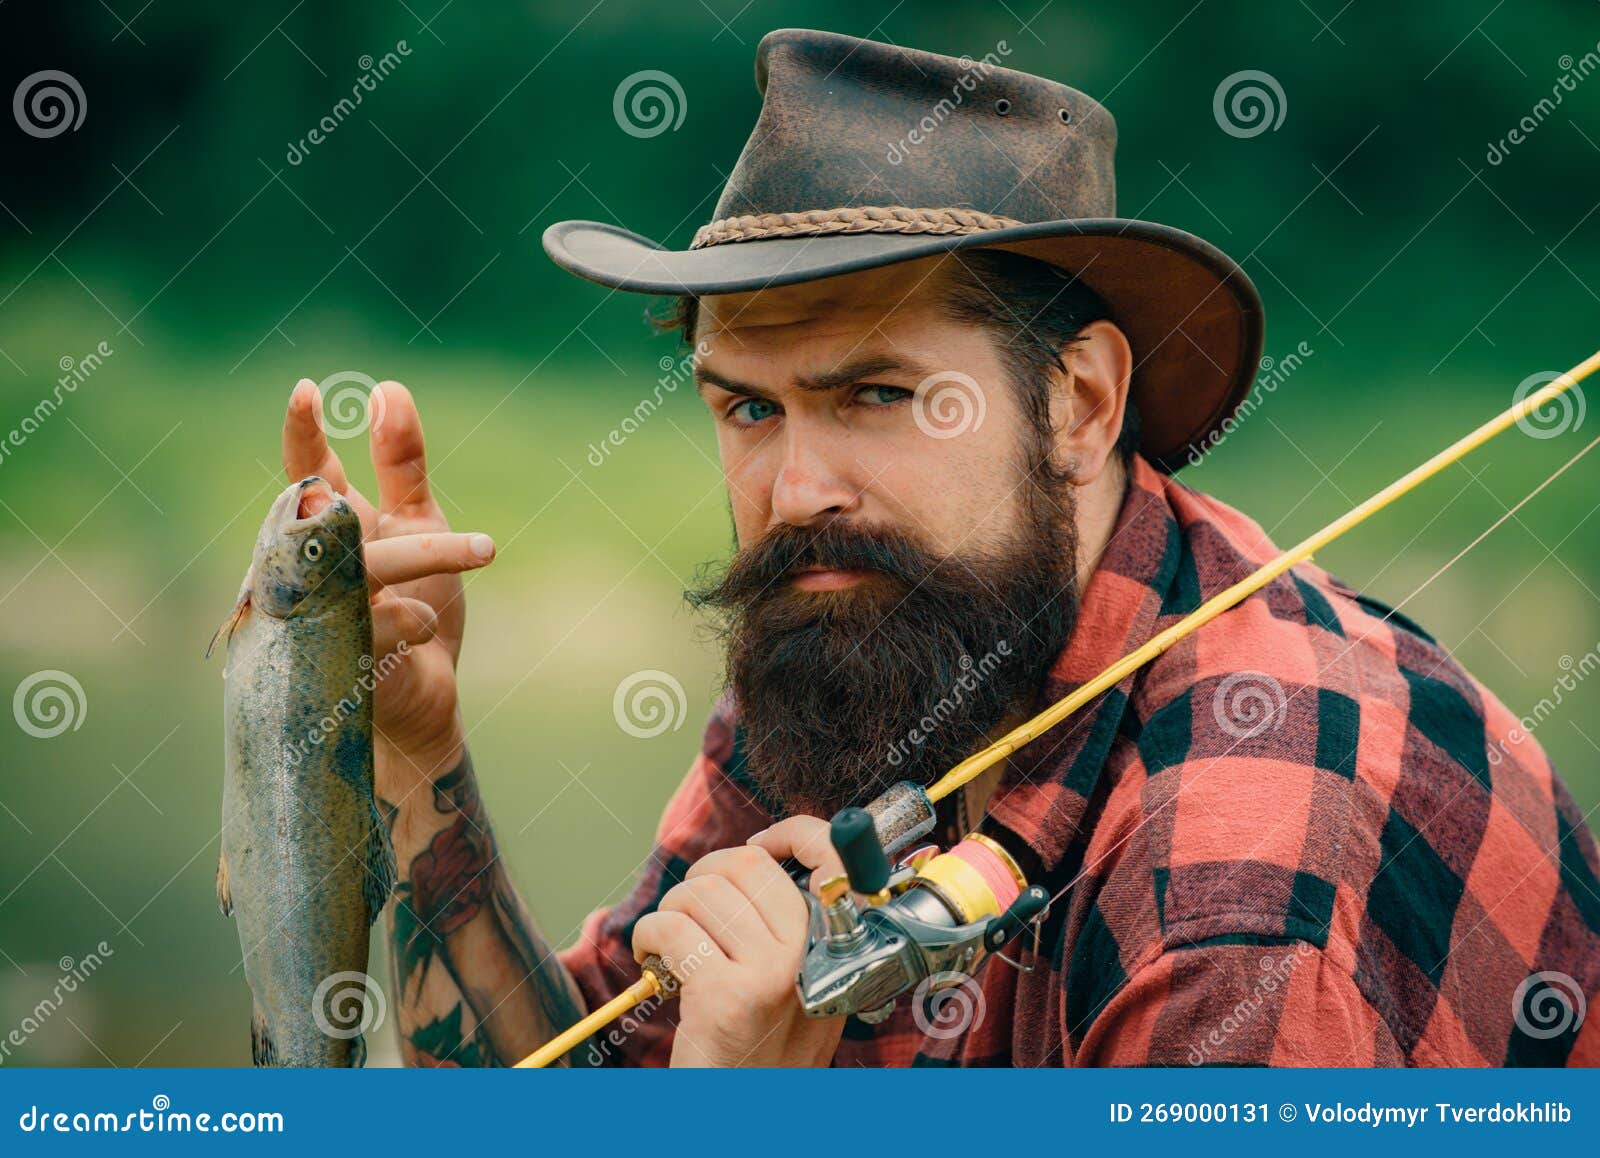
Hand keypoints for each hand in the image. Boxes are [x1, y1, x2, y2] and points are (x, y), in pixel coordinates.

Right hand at [281, 378, 493, 792]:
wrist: (420, 704)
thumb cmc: (410, 609)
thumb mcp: (417, 527)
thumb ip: (400, 465)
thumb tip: (387, 390)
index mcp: (327, 531)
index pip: (307, 475)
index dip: (303, 435)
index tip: (307, 390)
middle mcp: (308, 569)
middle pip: (343, 531)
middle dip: (415, 536)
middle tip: (484, 545)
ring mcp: (314, 616)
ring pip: (361, 576)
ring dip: (428, 563)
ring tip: (484, 559)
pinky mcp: (332, 662)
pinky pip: (369, 629)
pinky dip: (408, 619)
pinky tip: (426, 623)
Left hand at [630, 822, 845, 1066]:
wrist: (744, 1112)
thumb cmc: (763, 1050)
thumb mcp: (803, 984)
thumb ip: (794, 927)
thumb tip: (761, 856)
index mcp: (838, 946)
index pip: (832, 856)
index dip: (793, 833)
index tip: (762, 843)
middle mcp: (813, 955)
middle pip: (747, 864)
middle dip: (705, 877)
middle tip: (694, 914)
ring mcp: (773, 974)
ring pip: (700, 892)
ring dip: (671, 913)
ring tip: (675, 951)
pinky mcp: (726, 995)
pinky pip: (671, 927)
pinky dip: (648, 938)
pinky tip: (656, 965)